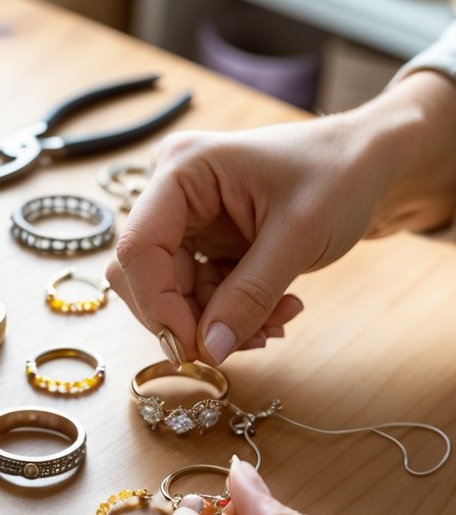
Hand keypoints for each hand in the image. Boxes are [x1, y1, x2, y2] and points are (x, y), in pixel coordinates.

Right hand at [107, 112, 376, 365]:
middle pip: (146, 276)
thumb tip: (209, 351)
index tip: (195, 347)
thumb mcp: (299, 236)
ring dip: (218, 322)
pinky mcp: (209, 245)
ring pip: (173, 294)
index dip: (157, 304)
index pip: (139, 248)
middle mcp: (174, 195)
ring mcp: (190, 222)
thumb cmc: (341, 174)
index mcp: (183, 171)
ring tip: (277, 322)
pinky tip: (278, 311)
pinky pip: (200, 296)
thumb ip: (249, 295)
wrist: (375, 164)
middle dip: (188, 318)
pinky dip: (233, 315)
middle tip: (241, 342)